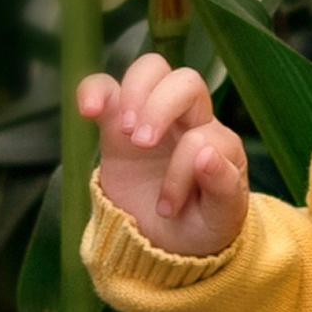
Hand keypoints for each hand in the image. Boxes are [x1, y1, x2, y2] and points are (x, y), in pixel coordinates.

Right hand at [78, 53, 249, 259]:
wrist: (164, 243)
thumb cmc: (200, 226)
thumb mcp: (221, 219)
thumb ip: (223, 189)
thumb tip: (207, 155)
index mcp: (219, 143)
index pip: (204, 135)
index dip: (183, 169)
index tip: (168, 207)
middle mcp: (190, 121)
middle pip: (185, 80)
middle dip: (161, 108)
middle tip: (142, 143)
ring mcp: (153, 117)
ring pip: (151, 69)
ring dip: (136, 94)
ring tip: (127, 133)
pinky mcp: (116, 124)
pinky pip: (105, 87)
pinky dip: (93, 90)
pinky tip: (88, 111)